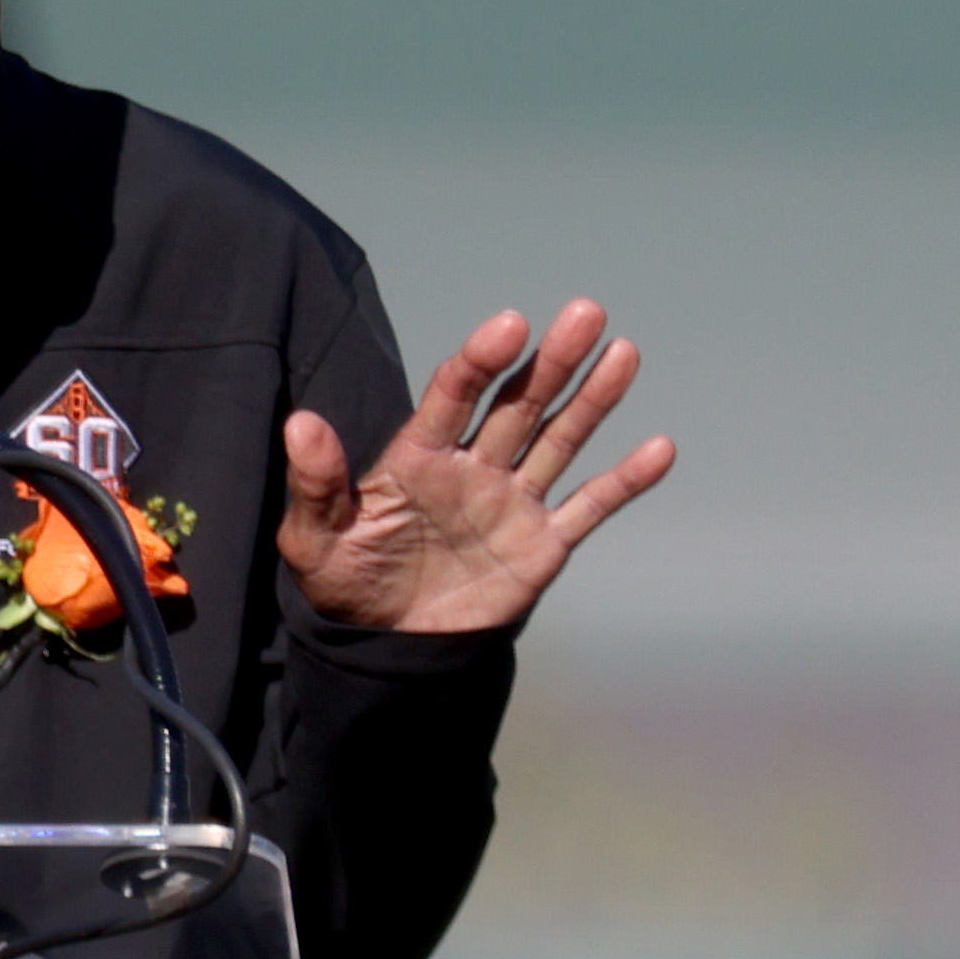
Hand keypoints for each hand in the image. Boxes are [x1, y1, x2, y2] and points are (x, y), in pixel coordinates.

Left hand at [279, 302, 675, 640]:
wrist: (385, 646)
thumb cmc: (346, 583)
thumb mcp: (314, 538)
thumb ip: (318, 482)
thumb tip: (300, 423)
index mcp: (419, 458)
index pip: (453, 396)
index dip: (480, 360)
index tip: (509, 326)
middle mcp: (472, 468)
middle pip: (517, 404)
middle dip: (550, 361)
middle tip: (584, 312)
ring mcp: (511, 503)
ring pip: (558, 439)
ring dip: (592, 399)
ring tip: (622, 352)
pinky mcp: (541, 544)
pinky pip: (589, 507)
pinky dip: (624, 481)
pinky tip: (660, 448)